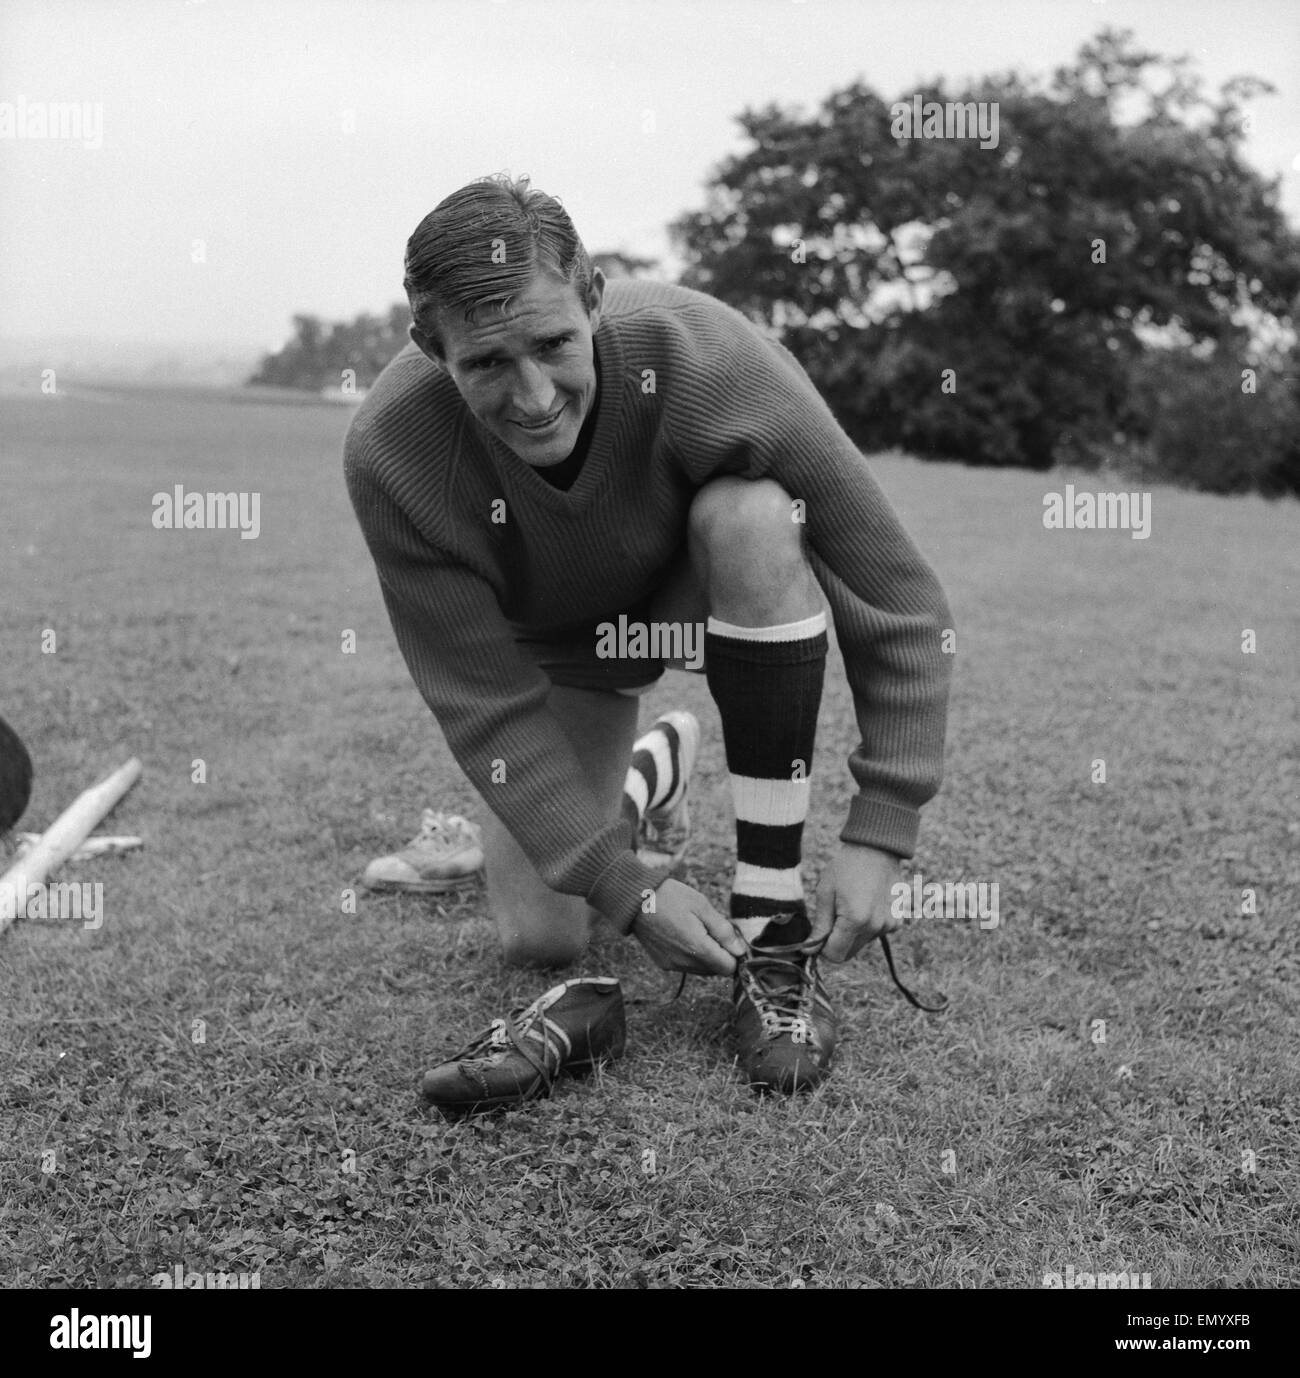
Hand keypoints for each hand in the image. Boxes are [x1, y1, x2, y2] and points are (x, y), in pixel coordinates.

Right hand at [632, 878, 746, 975]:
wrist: (635, 899)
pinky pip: (686, 966)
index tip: (730, 937)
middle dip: (720, 954)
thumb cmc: (671, 897)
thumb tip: (740, 951)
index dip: (734, 954)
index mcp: (697, 948)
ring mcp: (672, 964)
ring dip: (706, 956)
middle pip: (716, 970)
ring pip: (701, 970)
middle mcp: (684, 962)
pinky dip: (691, 956)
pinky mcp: (663, 963)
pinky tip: (683, 935)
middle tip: (712, 929)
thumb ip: (723, 930)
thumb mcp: (702, 906)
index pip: (728, 968)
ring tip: (697, 930)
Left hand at [813, 842, 903, 962]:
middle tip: (833, 916)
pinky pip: (875, 934)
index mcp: (855, 920)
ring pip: (861, 944)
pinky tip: (865, 905)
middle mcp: (875, 927)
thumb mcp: (826, 892)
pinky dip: (867, 926)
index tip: (819, 934)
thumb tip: (809, 950)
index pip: (835, 955)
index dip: (823, 949)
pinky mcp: (897, 921)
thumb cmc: (846, 867)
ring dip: (852, 933)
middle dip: (837, 941)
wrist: (876, 848)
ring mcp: (889, 925)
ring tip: (850, 905)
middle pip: (849, 953)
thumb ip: (820, 925)